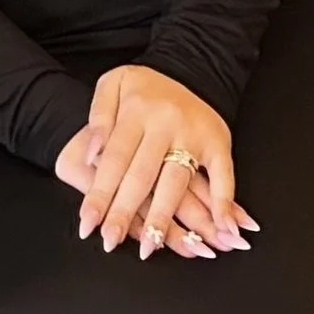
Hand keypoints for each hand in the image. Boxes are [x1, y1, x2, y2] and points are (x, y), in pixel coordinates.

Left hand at [53, 66, 257, 260]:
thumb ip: (98, 116)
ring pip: (177, 183)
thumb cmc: (144, 85)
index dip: (100, 194)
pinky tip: (221, 228)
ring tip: (149, 246)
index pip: (114, 160)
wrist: (189, 67)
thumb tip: (93, 154)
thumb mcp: (111, 85)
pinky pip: (224, 176)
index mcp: (136, 112)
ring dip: (164, 218)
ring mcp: (194, 136)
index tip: (87, 224)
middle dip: (124, 212)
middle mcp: (165, 126)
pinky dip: (226, 203)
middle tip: (109, 241)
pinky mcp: (218, 143)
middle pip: (142, 176)